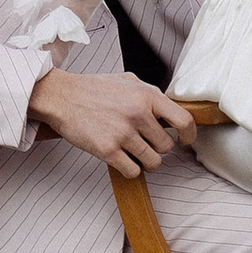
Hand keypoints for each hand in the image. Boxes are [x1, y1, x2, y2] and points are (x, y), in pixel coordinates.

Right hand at [29, 66, 200, 179]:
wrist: (61, 96)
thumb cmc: (94, 89)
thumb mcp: (128, 80)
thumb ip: (151, 94)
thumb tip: (171, 110)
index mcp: (147, 95)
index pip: (184, 121)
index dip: (189, 135)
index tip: (185, 141)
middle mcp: (138, 114)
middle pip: (167, 147)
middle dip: (158, 148)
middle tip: (145, 143)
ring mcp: (123, 134)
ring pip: (153, 162)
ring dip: (146, 161)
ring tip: (134, 153)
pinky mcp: (108, 151)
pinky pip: (133, 172)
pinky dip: (131, 170)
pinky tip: (123, 160)